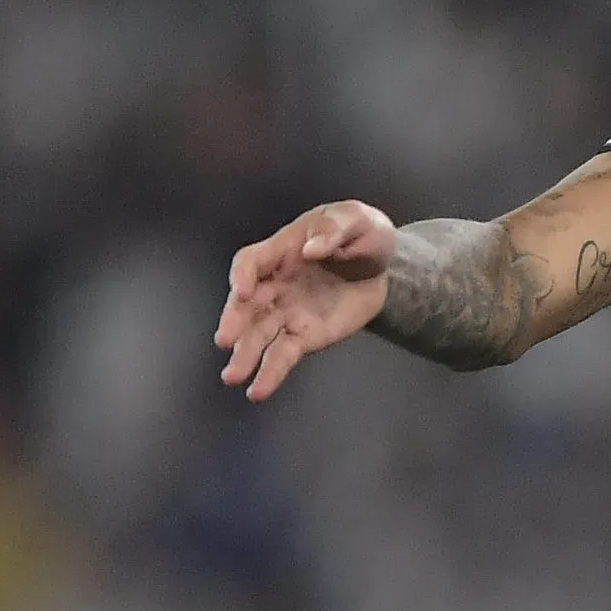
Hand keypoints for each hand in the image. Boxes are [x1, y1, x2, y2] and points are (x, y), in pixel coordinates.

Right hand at [214, 201, 398, 400]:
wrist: (385, 265)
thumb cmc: (363, 234)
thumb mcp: (356, 220)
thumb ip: (334, 229)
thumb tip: (312, 249)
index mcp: (282, 250)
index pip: (251, 261)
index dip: (243, 275)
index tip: (242, 290)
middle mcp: (275, 284)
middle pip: (247, 303)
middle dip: (235, 320)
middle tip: (225, 339)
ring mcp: (287, 312)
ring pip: (259, 335)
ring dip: (245, 355)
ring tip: (233, 376)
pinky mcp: (304, 336)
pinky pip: (283, 355)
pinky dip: (271, 373)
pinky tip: (258, 390)